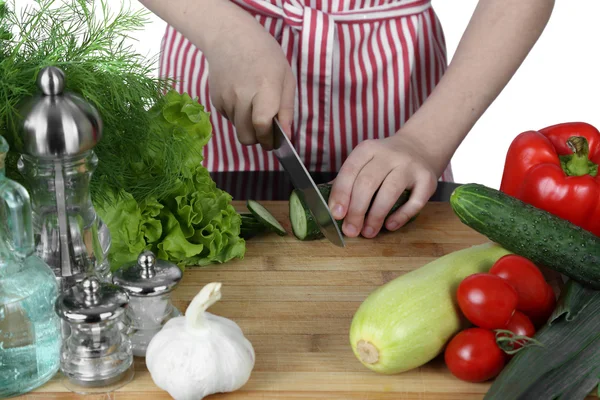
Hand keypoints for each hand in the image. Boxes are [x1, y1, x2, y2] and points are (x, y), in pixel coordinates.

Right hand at [206, 20, 294, 148]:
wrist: (230, 36)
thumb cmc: (265, 56)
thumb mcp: (285, 78)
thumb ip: (286, 109)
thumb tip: (287, 136)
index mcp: (264, 88)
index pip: (261, 124)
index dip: (268, 139)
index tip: (273, 142)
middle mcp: (242, 95)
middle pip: (246, 136)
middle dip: (256, 139)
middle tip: (264, 131)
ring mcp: (225, 98)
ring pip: (237, 128)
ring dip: (247, 125)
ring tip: (252, 103)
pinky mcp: (215, 99)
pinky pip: (228, 118)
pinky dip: (236, 115)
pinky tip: (241, 96)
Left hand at [328, 134, 438, 237]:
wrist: (421, 146)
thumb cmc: (385, 161)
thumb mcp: (365, 162)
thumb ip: (348, 180)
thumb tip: (330, 207)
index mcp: (368, 149)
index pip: (350, 171)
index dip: (341, 194)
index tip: (336, 214)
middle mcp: (389, 154)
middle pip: (368, 183)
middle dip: (356, 210)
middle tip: (350, 231)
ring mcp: (410, 166)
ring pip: (390, 192)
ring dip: (376, 216)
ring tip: (368, 232)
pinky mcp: (428, 179)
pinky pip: (414, 202)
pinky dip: (401, 216)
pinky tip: (389, 225)